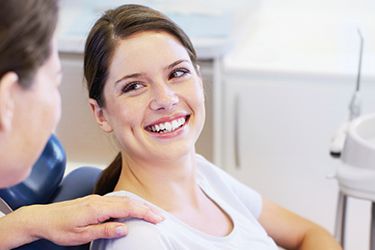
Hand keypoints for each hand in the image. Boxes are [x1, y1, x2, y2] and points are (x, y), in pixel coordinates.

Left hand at [1, 195, 162, 247]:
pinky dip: (128, 204)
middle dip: (146, 208)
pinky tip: (132, 209)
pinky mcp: (94, 201)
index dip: (144, 212)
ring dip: (138, 205)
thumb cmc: (58, 228)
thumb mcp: (81, 235)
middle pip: (129, 201)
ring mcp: (97, 199)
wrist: (42, 218)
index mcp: (97, 208)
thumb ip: (104, 230)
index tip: (157, 218)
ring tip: (150, 213)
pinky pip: (116, 200)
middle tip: (160, 216)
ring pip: (123, 199)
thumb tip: (125, 228)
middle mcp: (99, 200)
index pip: (127, 208)